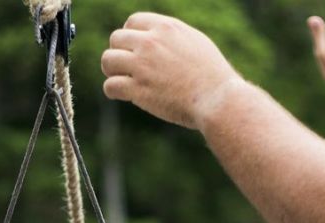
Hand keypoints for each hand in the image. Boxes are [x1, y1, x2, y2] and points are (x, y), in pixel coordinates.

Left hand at [102, 13, 241, 131]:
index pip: (132, 22)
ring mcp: (142, 66)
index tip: (133, 50)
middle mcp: (150, 42)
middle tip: (124, 67)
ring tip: (119, 79)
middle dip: (118, 52)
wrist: (216, 98)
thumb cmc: (212, 74)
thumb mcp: (195, 42)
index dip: (129, 37)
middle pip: (116, 39)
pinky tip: (119, 94)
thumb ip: (173, 37)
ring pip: (108, 60)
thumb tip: (162, 39)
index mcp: (165, 27)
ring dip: (111, 70)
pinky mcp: (139, 90)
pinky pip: (111, 86)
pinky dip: (112, 90)